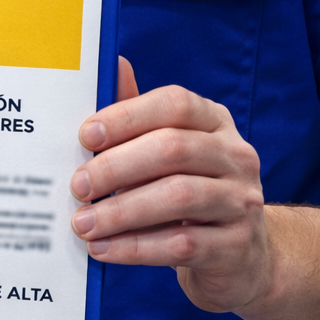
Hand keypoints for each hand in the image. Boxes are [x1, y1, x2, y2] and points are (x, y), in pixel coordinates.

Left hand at [70, 57, 272, 312]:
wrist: (239, 255)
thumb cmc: (185, 191)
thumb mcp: (164, 152)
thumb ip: (136, 115)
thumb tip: (111, 63)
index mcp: (214, 123)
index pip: (175, 104)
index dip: (127, 116)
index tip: (85, 136)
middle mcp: (236, 156)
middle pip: (174, 149)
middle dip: (116, 166)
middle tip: (77, 186)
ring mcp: (242, 201)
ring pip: (179, 197)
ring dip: (121, 211)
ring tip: (83, 223)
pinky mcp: (236, 246)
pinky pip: (182, 244)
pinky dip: (135, 246)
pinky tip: (103, 249)